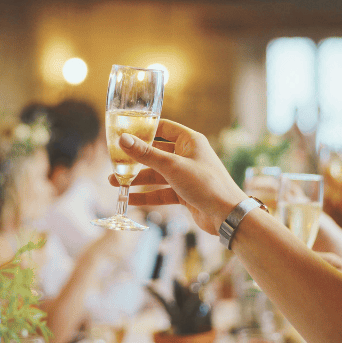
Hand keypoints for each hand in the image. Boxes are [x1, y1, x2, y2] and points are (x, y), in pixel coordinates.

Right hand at [109, 119, 247, 235]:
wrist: (227, 215)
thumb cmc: (206, 184)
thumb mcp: (172, 167)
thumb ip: (146, 154)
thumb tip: (123, 139)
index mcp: (190, 141)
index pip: (163, 128)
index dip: (144, 130)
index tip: (124, 133)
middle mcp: (188, 155)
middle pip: (156, 152)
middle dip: (135, 159)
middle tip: (114, 162)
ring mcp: (186, 175)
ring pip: (156, 174)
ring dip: (137, 178)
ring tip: (115, 183)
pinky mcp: (184, 193)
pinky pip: (161, 191)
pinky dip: (146, 195)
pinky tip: (129, 198)